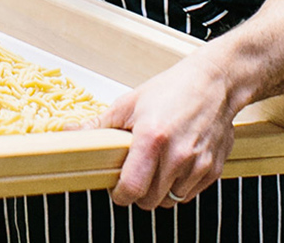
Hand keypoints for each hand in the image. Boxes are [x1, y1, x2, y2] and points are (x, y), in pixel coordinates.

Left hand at [95, 51, 236, 209]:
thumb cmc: (172, 89)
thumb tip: (68, 132)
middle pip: (150, 200)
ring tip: (157, 166)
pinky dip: (180, 187)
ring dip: (160, 191)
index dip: (120, 194)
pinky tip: (176, 164)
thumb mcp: (130, 103)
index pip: (132, 189)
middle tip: (136, 173)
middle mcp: (177, 155)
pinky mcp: (213, 170)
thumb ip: (99, 124)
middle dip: (139, 192)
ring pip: (171, 200)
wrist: (215, 83)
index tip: (117, 188)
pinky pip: (190, 194)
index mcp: (152, 138)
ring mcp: (198, 165)